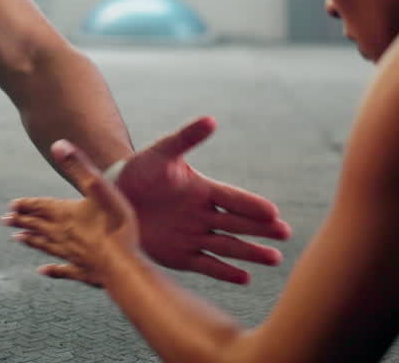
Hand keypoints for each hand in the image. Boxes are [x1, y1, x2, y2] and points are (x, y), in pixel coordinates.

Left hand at [4, 140, 141, 287]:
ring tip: (17, 239)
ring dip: (31, 241)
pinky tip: (43, 272)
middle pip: (38, 226)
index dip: (27, 204)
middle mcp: (63, 235)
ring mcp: (72, 255)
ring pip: (45, 246)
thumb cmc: (115, 225)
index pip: (41, 207)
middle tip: (4, 220)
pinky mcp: (83, 272)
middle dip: (22, 221)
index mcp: (66, 214)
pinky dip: (52, 270)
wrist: (124, 265)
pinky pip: (63, 270)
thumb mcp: (99, 189)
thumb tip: (58, 144)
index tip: (11, 205)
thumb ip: (79, 166)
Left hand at [116, 116, 291, 282]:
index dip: (252, 205)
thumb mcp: (161, 152)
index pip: (233, 198)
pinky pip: (206, 264)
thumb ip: (186, 138)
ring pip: (228, 246)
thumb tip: (211, 119)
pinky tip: (245, 278)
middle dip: (261, 229)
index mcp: (203, 189)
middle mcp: (203, 215)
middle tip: (284, 234)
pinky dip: (225, 272)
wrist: (114, 197)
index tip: (273, 212)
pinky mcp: (180, 255)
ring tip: (274, 258)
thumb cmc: (139, 170)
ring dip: (251, 252)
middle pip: (238, 223)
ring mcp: (193, 236)